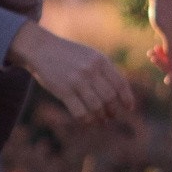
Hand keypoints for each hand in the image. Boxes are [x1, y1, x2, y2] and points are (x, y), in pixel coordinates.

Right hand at [8, 21, 134, 122]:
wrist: (41, 48)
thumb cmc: (69, 54)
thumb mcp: (90, 55)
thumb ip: (104, 70)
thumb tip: (119, 92)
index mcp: (101, 61)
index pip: (120, 83)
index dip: (127, 98)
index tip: (129, 108)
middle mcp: (91, 70)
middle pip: (109, 97)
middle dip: (113, 110)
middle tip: (112, 116)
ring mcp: (77, 81)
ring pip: (96, 106)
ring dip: (101, 117)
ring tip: (102, 121)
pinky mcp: (63, 91)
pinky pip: (79, 112)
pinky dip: (86, 120)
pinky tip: (88, 122)